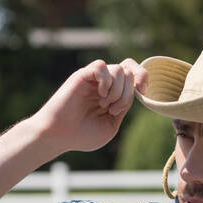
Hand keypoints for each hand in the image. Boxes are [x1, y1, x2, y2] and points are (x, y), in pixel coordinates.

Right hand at [31, 58, 148, 152]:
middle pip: (129, 70)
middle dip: (128, 93)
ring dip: (117, 91)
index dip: (143, 76)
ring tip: (104, 105)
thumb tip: (132, 89)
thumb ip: (123, 107)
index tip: (143, 90)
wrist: (59, 136)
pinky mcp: (82, 76)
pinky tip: (100, 94)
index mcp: (113, 94)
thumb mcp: (111, 125)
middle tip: (113, 109)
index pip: (133, 73)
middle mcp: (104, 84)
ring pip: (118, 69)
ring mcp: (93, 79)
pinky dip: (106, 81)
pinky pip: (101, 66)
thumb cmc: (83, 135)